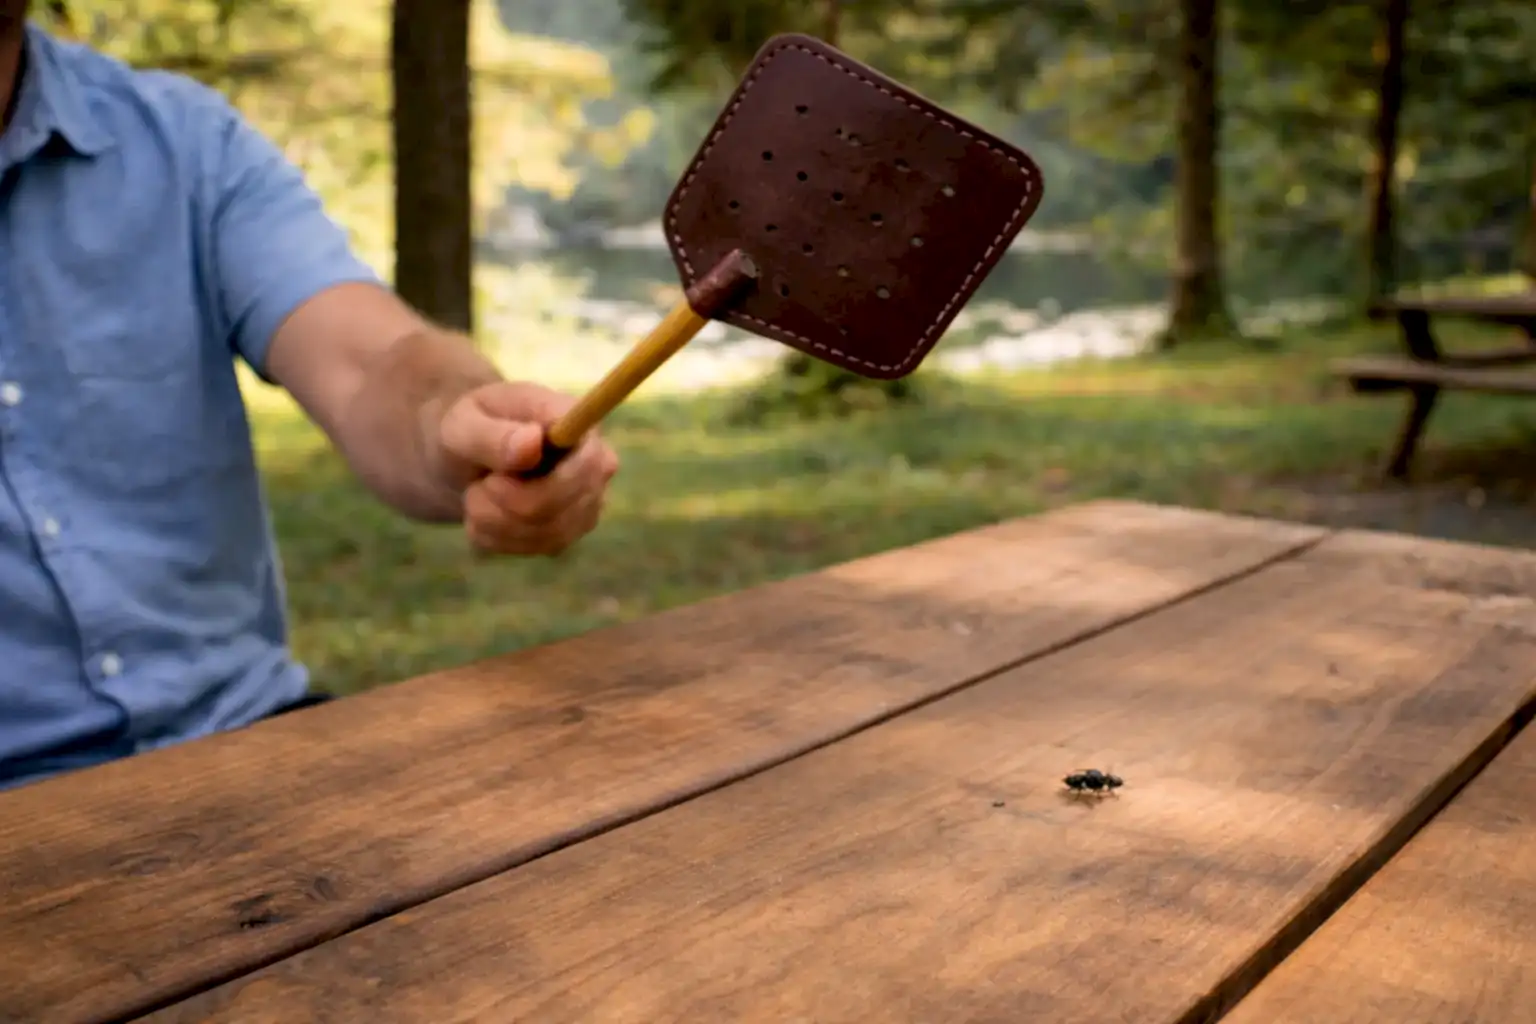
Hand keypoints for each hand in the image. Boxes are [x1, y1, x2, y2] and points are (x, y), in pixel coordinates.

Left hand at [434, 381, 618, 555]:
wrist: (465, 456)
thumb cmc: (469, 425)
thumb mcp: (465, 422)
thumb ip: (494, 435)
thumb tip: (532, 443)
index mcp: (579, 424)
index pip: (589, 465)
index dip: (543, 484)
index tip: (493, 478)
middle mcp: (596, 466)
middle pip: (559, 509)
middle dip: (504, 504)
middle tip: (477, 485)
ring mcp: (587, 504)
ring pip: (545, 534)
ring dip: (495, 522)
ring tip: (477, 495)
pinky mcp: (568, 532)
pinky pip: (533, 548)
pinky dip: (496, 537)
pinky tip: (485, 514)